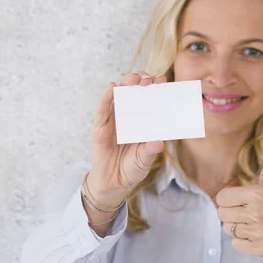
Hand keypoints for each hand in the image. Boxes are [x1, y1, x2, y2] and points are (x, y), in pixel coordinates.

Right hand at [88, 72, 166, 207]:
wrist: (113, 184)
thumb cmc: (131, 168)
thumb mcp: (144, 160)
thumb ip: (150, 151)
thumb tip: (159, 144)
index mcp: (139, 121)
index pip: (147, 99)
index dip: (153, 88)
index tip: (163, 80)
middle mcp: (126, 117)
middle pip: (132, 93)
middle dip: (140, 82)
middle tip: (150, 78)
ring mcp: (112, 121)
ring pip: (117, 97)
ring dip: (125, 84)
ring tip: (134, 77)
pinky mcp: (99, 128)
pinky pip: (102, 110)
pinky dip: (106, 97)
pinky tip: (112, 87)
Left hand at [216, 133, 262, 262]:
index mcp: (256, 193)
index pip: (221, 198)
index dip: (228, 199)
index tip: (239, 200)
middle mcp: (257, 212)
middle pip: (222, 215)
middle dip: (231, 214)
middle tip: (246, 212)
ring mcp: (259, 231)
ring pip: (229, 230)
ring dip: (237, 228)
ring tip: (251, 223)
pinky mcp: (260, 247)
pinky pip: (236, 245)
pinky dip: (243, 242)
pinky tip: (255, 234)